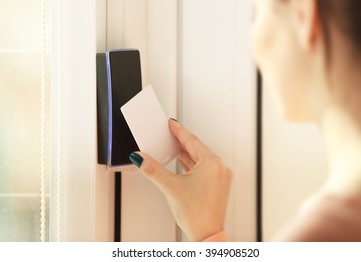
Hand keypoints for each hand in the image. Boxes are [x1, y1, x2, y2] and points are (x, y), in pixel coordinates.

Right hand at [129, 119, 231, 240]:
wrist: (207, 235)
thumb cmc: (197, 215)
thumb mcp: (170, 187)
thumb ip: (153, 170)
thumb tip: (141, 158)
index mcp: (212, 164)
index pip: (192, 141)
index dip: (179, 131)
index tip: (171, 123)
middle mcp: (219, 168)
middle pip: (196, 148)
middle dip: (181, 141)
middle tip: (169, 132)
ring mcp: (219, 177)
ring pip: (199, 158)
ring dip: (185, 153)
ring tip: (173, 146)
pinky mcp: (217, 185)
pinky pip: (202, 168)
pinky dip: (190, 164)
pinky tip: (181, 162)